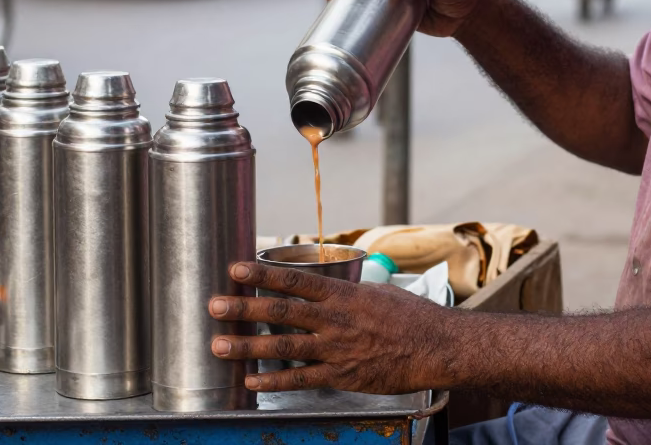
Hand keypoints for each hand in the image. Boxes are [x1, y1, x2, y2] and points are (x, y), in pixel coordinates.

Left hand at [209, 261, 453, 393]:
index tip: (236, 269)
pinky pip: (302, 379)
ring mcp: (336, 350)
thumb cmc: (410, 316)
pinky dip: (274, 381)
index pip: (295, 281)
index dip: (263, 274)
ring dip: (248, 346)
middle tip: (215, 305)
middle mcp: (335, 320)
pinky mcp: (342, 376)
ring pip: (284, 347)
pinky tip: (251, 381)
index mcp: (343, 294)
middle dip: (244, 308)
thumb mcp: (378, 292)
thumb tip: (326, 288)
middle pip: (281, 312)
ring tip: (219, 345)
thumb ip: (347, 292)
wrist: (436, 347)